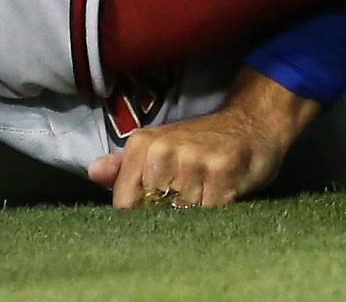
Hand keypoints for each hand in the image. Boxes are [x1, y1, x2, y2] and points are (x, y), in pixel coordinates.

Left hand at [87, 69, 318, 208]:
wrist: (253, 123)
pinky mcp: (222, 172)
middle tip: (185, 211)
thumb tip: (93, 172)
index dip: (139, 220)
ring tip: (204, 204)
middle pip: (153, 214)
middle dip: (168, 222)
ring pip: (181, 218)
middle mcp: (163, 150)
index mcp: (142, 145)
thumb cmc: (202, 143)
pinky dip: (215, 218)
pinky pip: (210, 215)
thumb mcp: (161, 147)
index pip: (125, 204)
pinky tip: (223, 202)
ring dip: (193, 222)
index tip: (154, 221)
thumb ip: (126, 165)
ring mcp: (193, 160)